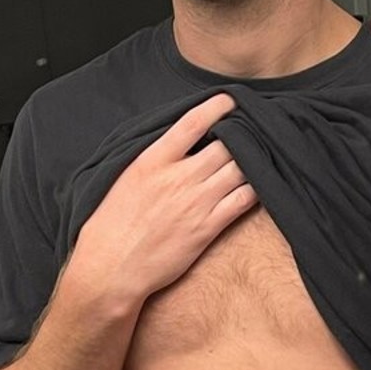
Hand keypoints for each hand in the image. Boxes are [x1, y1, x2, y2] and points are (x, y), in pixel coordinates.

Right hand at [72, 92, 257, 300]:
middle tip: (250, 130)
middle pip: (225, 145)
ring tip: (260, 153)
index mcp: (152, 161)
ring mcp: (196, 203)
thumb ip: (151, 159)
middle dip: (241, 134)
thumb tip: (172, 144)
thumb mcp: (123, 179)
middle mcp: (178, 177)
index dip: (217, 107)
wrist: (111, 269)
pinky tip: (260, 182)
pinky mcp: (208, 228)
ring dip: (253, 159)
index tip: (230, 100)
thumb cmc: (110, 226)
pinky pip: (243, 200)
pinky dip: (256, 188)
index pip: (192, 122)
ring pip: (240, 169)